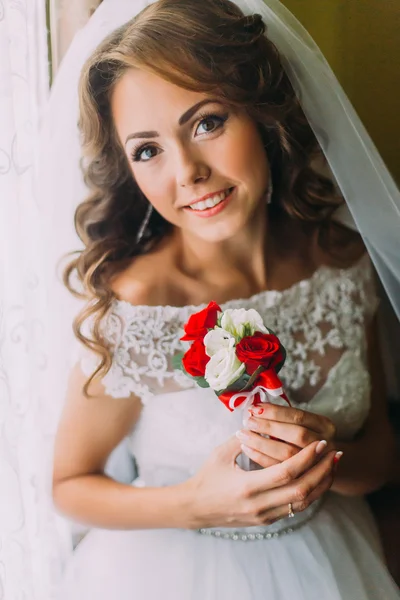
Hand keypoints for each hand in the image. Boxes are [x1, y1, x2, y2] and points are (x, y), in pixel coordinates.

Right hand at [185, 435, 339, 529]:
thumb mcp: (221, 454)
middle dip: (322, 470)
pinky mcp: (267, 520)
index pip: (287, 472)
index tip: (319, 443)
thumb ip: (243, 438)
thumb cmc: (207, 478)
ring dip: (321, 483)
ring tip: (332, 465)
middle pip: (302, 489)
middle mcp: (259, 505)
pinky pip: (295, 507)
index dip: (307, 457)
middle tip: (334, 453)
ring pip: (303, 502)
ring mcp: (265, 516)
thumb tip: (262, 422)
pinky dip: (310, 493)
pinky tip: (318, 479)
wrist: (195, 508)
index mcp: (248, 487)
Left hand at [236, 403, 336, 467]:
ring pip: (288, 454)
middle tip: (248, 421)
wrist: (330, 467)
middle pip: (296, 434)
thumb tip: (256, 409)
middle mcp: (325, 443)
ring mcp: (317, 463)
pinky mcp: (303, 478)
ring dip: (262, 443)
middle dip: (269, 427)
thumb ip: (287, 419)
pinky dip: (261, 458)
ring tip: (243, 435)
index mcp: (324, 425)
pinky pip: (280, 468)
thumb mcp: (307, 425)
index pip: (298, 416)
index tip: (255, 408)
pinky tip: (247, 449)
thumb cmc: (309, 440)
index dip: (275, 412)